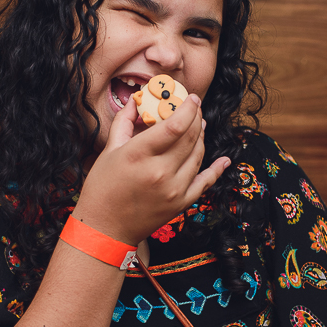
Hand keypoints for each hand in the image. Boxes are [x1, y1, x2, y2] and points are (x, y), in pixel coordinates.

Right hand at [73, 94, 229, 245]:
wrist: (105, 228)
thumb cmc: (102, 189)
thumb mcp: (109, 151)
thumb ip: (125, 122)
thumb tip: (137, 100)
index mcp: (139, 155)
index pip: (174, 125)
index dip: (187, 108)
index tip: (191, 98)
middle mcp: (160, 172)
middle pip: (189, 137)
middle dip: (195, 118)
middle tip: (195, 108)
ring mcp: (173, 189)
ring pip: (198, 155)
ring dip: (201, 137)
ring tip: (199, 125)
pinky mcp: (180, 203)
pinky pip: (205, 182)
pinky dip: (216, 170)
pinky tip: (224, 160)